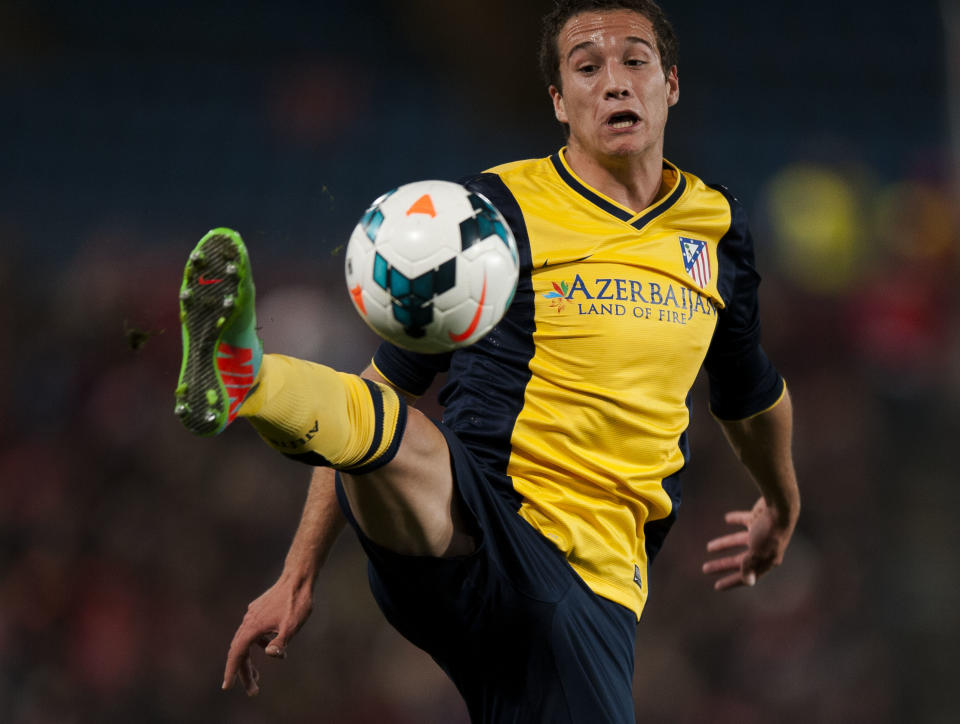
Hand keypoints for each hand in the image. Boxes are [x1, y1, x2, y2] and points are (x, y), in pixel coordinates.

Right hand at [222, 574, 313, 695]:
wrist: (298, 578)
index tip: (227, 686)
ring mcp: (253, 615)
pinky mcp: (259, 611)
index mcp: (253, 626)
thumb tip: (270, 655)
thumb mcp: (292, 625)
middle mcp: (249, 621)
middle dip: (244, 672)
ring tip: (257, 677)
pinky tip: (271, 648)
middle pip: (240, 651)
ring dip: (250, 660)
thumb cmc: (296, 601)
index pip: (237, 653)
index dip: (232, 670)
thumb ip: (281, 642)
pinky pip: (254, 632)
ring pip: (246, 642)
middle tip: (253, 691)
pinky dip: (258, 644)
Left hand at [702, 497, 795, 590]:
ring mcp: (761, 533)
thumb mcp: (758, 551)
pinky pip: (744, 520)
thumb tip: (747, 581)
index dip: (732, 582)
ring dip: (724, 544)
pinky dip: (735, 519)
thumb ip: (750, 565)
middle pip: (739, 560)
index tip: (716, 586)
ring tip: (708, 548)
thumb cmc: (769, 531)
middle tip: (705, 569)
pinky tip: (726, 519)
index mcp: (767, 560)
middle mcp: (765, 548)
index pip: (747, 575)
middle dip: (722, 565)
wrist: (781, 506)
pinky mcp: (758, 518)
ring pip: (738, 541)